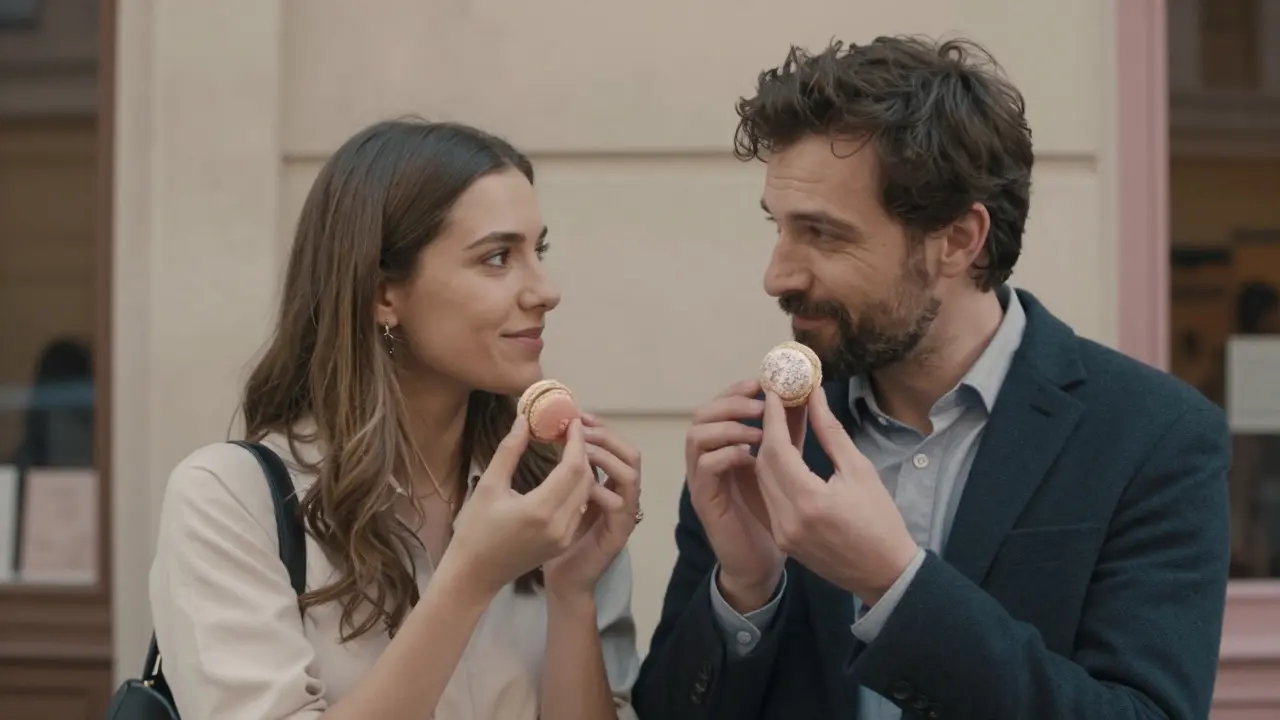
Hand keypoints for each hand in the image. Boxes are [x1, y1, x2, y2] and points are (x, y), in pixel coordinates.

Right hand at [445, 416, 597, 598]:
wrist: (475, 576)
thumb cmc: (475, 530)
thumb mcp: (488, 486)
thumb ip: (509, 451)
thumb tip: (524, 420)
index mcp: (540, 510)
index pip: (573, 467)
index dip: (576, 441)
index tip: (573, 421)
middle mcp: (560, 525)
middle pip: (585, 479)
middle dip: (582, 452)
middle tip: (572, 430)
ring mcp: (565, 536)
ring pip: (585, 493)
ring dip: (582, 469)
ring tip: (570, 447)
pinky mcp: (564, 542)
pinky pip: (579, 507)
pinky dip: (578, 486)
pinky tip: (566, 472)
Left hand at [543, 413, 641, 599]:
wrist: (560, 579)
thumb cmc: (552, 540)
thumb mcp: (551, 495)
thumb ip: (558, 469)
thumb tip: (547, 435)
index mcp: (606, 483)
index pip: (612, 445)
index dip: (597, 427)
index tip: (574, 415)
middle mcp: (619, 494)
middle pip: (629, 452)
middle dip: (605, 435)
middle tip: (579, 428)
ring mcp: (623, 513)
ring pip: (631, 472)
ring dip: (608, 456)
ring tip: (581, 451)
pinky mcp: (620, 532)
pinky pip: (623, 504)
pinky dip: (605, 489)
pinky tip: (584, 485)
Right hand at [685, 379, 785, 612]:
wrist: (762, 563)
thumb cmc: (772, 516)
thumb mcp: (786, 466)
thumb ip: (789, 434)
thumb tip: (804, 398)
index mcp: (724, 447)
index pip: (719, 406)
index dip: (736, 390)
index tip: (762, 382)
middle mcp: (708, 459)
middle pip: (702, 414)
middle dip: (731, 403)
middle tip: (761, 405)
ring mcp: (703, 480)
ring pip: (696, 436)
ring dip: (728, 427)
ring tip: (759, 432)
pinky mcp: (705, 501)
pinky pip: (705, 467)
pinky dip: (727, 454)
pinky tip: (751, 458)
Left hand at [754, 387, 918, 604]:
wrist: (885, 573)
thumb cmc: (881, 519)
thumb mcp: (860, 470)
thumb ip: (831, 433)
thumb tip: (814, 397)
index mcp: (809, 500)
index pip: (777, 449)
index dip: (773, 417)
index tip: (773, 392)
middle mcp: (787, 518)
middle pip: (764, 464)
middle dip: (768, 430)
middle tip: (777, 404)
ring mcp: (782, 531)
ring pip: (763, 481)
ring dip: (768, 451)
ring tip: (780, 424)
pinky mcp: (783, 539)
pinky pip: (769, 498)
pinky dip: (772, 474)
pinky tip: (781, 456)